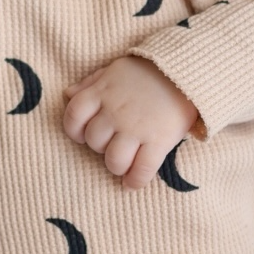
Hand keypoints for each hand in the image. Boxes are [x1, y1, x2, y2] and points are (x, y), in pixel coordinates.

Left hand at [63, 56, 198, 189]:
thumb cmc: (148, 72)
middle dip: (100, 146)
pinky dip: (135, 181)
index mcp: (102, 92)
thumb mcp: (115, 70)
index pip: (73, 116)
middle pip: (94, 141)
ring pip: (114, 160)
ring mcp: (136, 128)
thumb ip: (90, 83)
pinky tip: (133, 182)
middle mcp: (115, 112)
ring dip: (116, 165)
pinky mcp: (158, 140)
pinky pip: (142, 170)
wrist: (186, 71)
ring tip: (124, 163)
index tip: (83, 133)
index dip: (75, 129)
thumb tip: (68, 94)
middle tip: (114, 143)